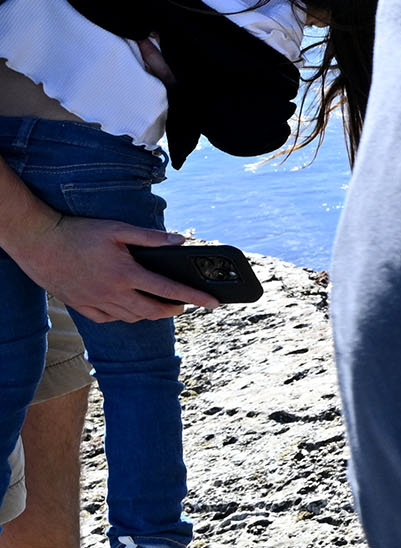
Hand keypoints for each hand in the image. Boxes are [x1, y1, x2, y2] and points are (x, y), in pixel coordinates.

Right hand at [2, 214, 200, 323]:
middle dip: (173, 309)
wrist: (38, 242)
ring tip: (160, 304)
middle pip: (153, 311)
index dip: (196, 297)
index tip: (215, 303)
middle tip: (183, 304)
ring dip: (150, 314)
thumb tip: (181, 240)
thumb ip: (151, 237)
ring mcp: (95, 302)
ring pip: (131, 318)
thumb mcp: (118, 229)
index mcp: (126, 274)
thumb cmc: (79, 232)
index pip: (170, 289)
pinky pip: (108, 319)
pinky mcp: (80, 306)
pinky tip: (128, 307)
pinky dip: (123, 316)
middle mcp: (112, 293)